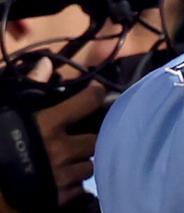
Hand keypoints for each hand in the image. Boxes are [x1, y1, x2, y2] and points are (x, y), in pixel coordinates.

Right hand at [27, 60, 104, 207]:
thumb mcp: (10, 112)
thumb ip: (30, 86)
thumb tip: (46, 64)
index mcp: (48, 125)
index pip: (89, 101)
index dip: (95, 94)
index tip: (94, 92)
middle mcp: (61, 149)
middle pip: (95, 139)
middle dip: (89, 137)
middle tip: (80, 136)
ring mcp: (61, 175)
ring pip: (89, 165)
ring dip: (82, 161)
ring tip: (70, 159)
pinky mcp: (59, 197)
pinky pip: (80, 188)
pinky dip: (74, 183)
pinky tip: (64, 178)